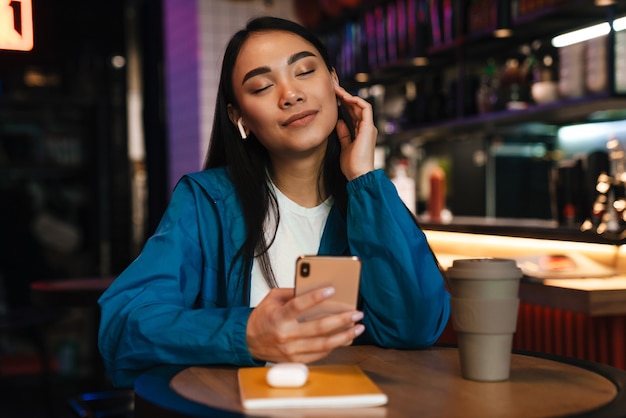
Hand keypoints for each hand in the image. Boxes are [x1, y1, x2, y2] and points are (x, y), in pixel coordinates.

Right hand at [246, 287, 364, 363]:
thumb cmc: (263, 317)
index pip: (298, 305)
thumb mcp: (272, 298)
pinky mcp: (295, 360)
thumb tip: (315, 288)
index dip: (315, 297)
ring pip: (323, 344)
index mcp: (278, 316)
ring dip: (344, 336)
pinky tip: (344, 338)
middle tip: (356, 313)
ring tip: (358, 328)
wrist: (248, 341)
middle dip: (341, 320)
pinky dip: (334, 346)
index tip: (331, 290)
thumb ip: (292, 292)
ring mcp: (291, 350)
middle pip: (318, 327)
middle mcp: (285, 334)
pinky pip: (319, 354)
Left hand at [334, 83, 376, 180]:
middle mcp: (366, 128)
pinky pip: (365, 108)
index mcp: (361, 132)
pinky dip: (357, 101)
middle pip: (355, 107)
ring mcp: (368, 127)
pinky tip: (346, 97)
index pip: (352, 113)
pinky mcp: (368, 127)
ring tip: (337, 89)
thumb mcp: (344, 146)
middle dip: (344, 96)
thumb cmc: (352, 165)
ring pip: (360, 105)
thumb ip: (343, 134)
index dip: (343, 104)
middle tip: (333, 88)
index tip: (332, 97)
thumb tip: (339, 122)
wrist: (358, 175)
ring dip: (348, 96)